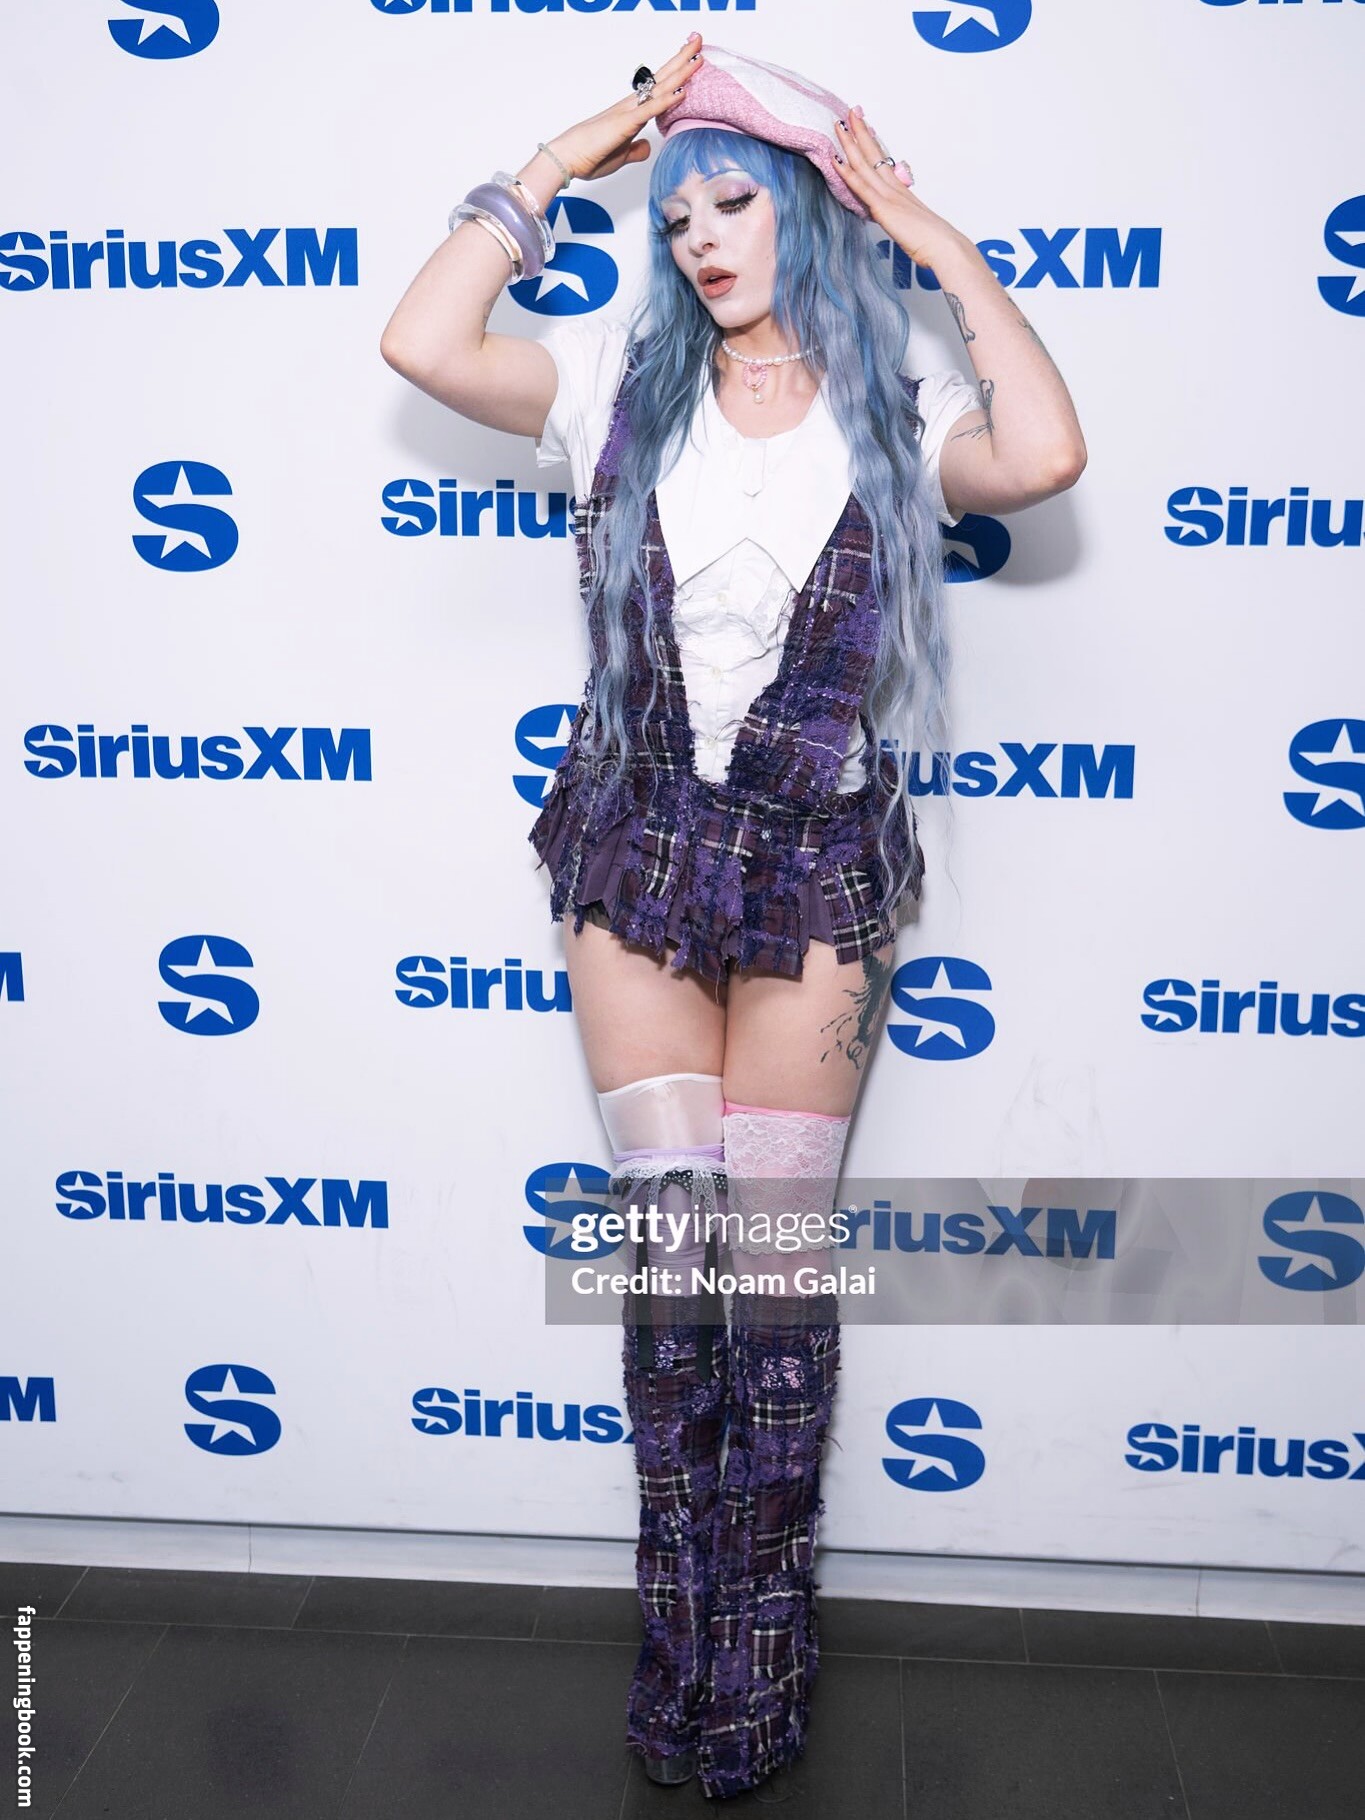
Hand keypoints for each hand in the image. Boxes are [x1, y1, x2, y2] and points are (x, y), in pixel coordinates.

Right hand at [545, 34, 704, 182]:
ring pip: (659, 88)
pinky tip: (681, 91)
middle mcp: (631, 106)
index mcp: (631, 112)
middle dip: (682, 59)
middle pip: (662, 78)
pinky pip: (648, 110)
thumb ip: (636, 149)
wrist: (567, 158)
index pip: (658, 88)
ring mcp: (628, 112)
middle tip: (698, 39)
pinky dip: (666, 101)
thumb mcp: (621, 155)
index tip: (691, 58)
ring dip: (680, 72)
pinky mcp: (624, 124)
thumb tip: (647, 146)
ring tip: (697, 56)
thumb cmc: (589, 156)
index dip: (676, 73)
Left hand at [833, 106, 952, 266]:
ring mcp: (888, 196)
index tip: (865, 128)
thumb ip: (904, 219)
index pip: (882, 162)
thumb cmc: (933, 241)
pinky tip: (835, 159)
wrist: (944, 246)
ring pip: (864, 163)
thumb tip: (900, 220)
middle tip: (851, 112)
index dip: (872, 144)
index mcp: (901, 191)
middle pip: (873, 154)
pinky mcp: (883, 208)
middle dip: (861, 132)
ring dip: (850, 143)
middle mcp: (894, 188)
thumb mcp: (916, 226)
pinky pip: (861, 186)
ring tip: (839, 123)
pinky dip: (847, 172)